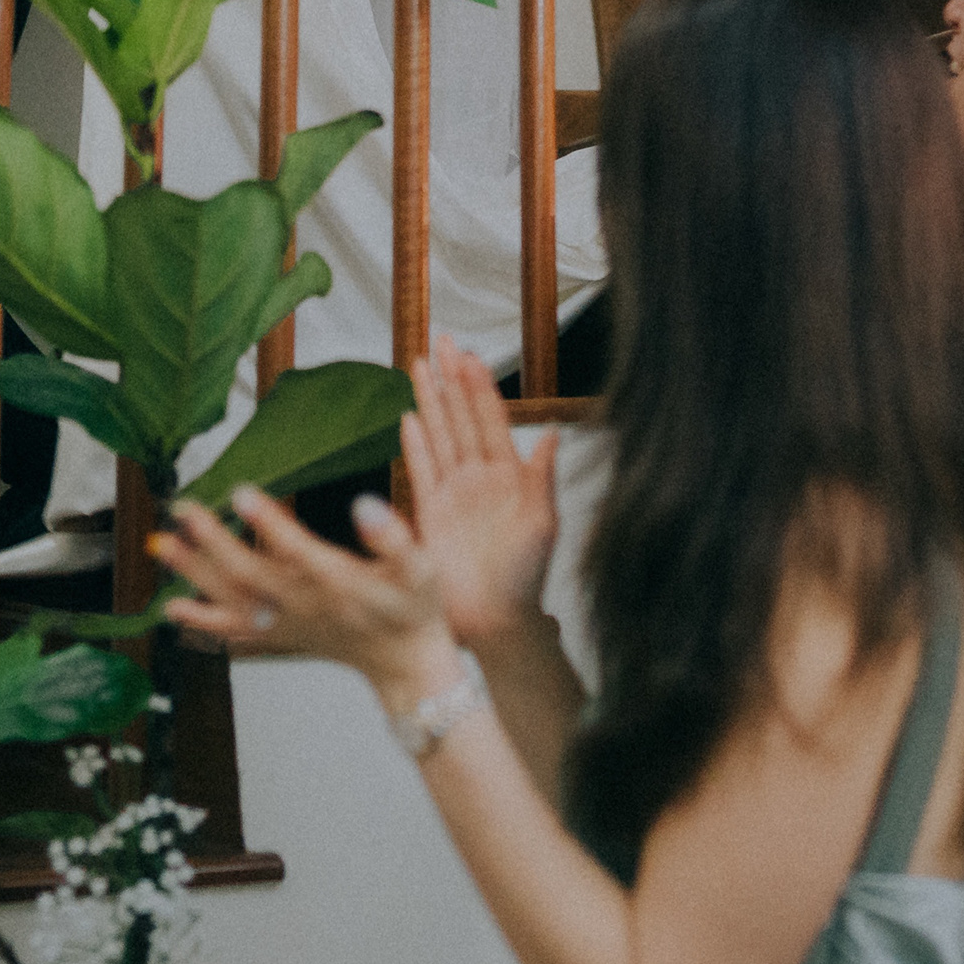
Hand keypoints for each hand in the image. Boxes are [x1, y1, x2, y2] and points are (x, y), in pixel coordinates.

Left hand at [153, 485, 459, 709]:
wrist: (405, 662)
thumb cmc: (415, 608)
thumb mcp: (421, 568)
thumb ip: (394, 537)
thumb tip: (364, 506)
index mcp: (340, 583)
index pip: (298, 551)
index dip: (269, 524)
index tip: (241, 492)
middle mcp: (306, 606)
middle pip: (248, 574)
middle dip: (212, 540)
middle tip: (182, 508)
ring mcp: (288, 624)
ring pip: (231, 600)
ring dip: (194, 574)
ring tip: (162, 545)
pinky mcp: (279, 636)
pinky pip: (234, 631)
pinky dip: (202, 621)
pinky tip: (172, 608)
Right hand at [403, 330, 559, 646]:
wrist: (495, 621)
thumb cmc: (526, 577)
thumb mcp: (543, 523)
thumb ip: (542, 477)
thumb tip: (553, 432)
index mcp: (509, 476)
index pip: (491, 420)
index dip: (480, 387)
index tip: (470, 355)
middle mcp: (479, 478)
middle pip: (461, 417)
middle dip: (451, 379)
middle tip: (441, 341)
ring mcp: (452, 493)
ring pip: (439, 434)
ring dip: (430, 400)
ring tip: (419, 365)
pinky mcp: (429, 513)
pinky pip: (421, 469)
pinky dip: (416, 443)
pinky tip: (410, 417)